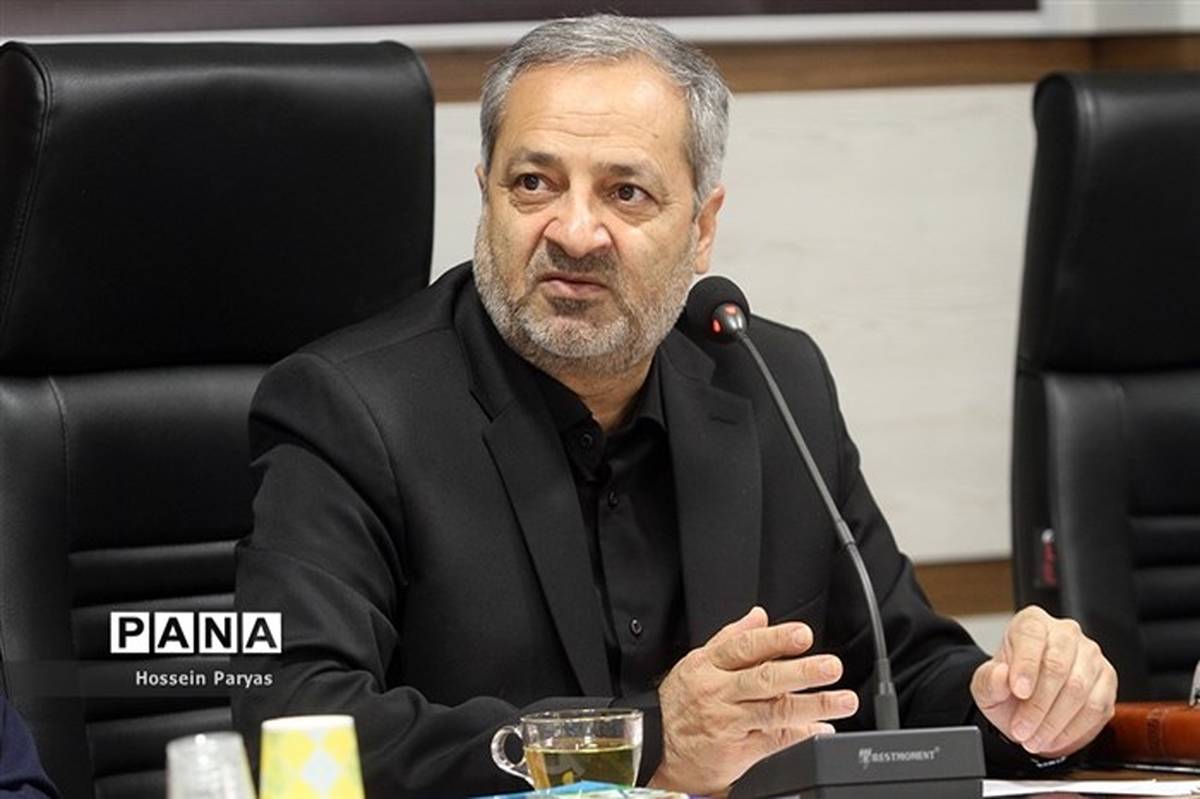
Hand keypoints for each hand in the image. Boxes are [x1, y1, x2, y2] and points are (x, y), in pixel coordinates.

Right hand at [647, 606, 858, 795]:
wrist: (666, 753)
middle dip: (801, 672)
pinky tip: (823, 728)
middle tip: (831, 667)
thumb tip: (758, 615)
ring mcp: (729, 723)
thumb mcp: (697, 664)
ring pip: (775, 712)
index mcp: (707, 666)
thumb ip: (729, 638)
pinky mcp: (738, 751)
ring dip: (813, 705)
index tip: (803, 635)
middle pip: (763, 679)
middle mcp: (718, 693)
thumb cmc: (684, 705)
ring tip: (843, 700)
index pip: (743, 648)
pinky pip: (775, 741)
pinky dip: (802, 735)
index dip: (775, 639)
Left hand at [971, 605, 1116, 757]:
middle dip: (1038, 705)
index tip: (1018, 692)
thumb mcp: (985, 686)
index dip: (1026, 666)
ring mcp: (1090, 655)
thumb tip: (1001, 675)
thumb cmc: (1008, 688)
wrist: (1027, 704)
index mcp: (1032, 622)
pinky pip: (1097, 708)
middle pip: (1058, 666)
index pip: (1032, 636)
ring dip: (1055, 722)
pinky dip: (1074, 729)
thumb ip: (988, 680)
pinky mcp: (1107, 680)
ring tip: (1034, 739)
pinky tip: (1054, 739)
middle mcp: (1065, 633)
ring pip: (1079, 689)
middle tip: (1021, 730)